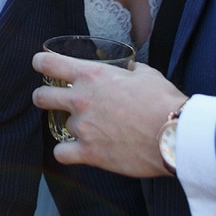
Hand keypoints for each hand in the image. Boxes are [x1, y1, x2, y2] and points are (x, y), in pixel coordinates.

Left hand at [32, 54, 186, 177]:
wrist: (176, 134)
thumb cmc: (163, 102)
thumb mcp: (145, 74)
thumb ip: (128, 71)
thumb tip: (127, 71)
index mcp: (92, 75)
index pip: (49, 64)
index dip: (40, 63)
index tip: (39, 64)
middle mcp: (81, 99)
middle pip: (41, 96)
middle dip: (44, 97)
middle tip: (52, 100)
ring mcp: (83, 127)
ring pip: (62, 126)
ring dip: (73, 127)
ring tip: (91, 129)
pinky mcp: (89, 153)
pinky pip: (61, 153)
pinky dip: (67, 152)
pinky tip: (76, 150)